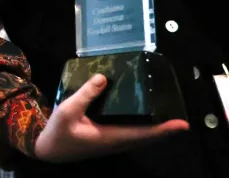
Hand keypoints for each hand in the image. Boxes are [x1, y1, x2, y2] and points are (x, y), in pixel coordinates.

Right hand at [34, 74, 188, 162]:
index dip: (163, 130)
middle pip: (146, 138)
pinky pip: (132, 135)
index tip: (181, 125)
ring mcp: (112, 143)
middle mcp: (115, 142)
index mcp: (110, 137)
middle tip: (181, 120)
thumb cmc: (58, 132)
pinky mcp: (107, 139)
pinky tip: (144, 116)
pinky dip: (143, 129)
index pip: (143, 135)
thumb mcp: (68, 110)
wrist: (47, 150)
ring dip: (155, 130)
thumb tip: (103, 77)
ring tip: (168, 117)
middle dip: (164, 130)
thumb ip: (86, 94)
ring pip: (140, 138)